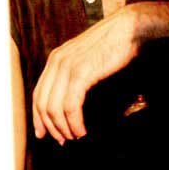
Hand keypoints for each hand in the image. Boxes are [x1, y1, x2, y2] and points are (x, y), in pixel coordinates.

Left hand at [31, 2, 168, 143]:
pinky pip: (70, 105)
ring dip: (64, 128)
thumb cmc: (114, 44)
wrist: (130, 29)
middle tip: (63, 140)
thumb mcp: (87, 59)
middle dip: (50, 127)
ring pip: (54, 107)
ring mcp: (67, 66)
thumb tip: (71, 97)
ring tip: (75, 136)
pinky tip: (82, 130)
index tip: (43, 133)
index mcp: (56, 58)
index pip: (38, 93)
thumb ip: (75, 75)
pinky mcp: (81, 72)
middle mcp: (57, 61)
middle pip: (43, 103)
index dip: (38, 117)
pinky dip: (74, 122)